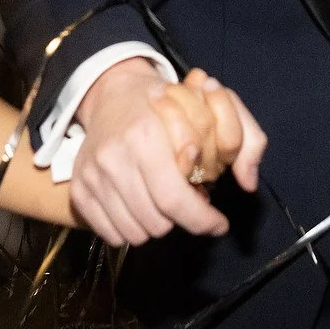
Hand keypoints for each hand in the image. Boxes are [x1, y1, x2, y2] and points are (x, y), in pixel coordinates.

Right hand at [70, 59, 265, 247]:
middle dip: (180, 220)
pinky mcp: (79, 190)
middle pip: (157, 222)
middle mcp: (114, 157)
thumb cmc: (167, 103)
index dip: (202, 220)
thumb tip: (249, 183)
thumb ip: (244, 139)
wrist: (112, 93)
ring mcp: (93, 176)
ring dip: (157, 226)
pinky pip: (112, 235)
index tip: (218, 223)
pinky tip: (141, 207)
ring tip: (163, 202)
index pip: (175, 200)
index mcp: (145, 136)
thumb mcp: (212, 108)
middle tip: (187, 202)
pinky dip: (131, 230)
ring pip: (136, 234)